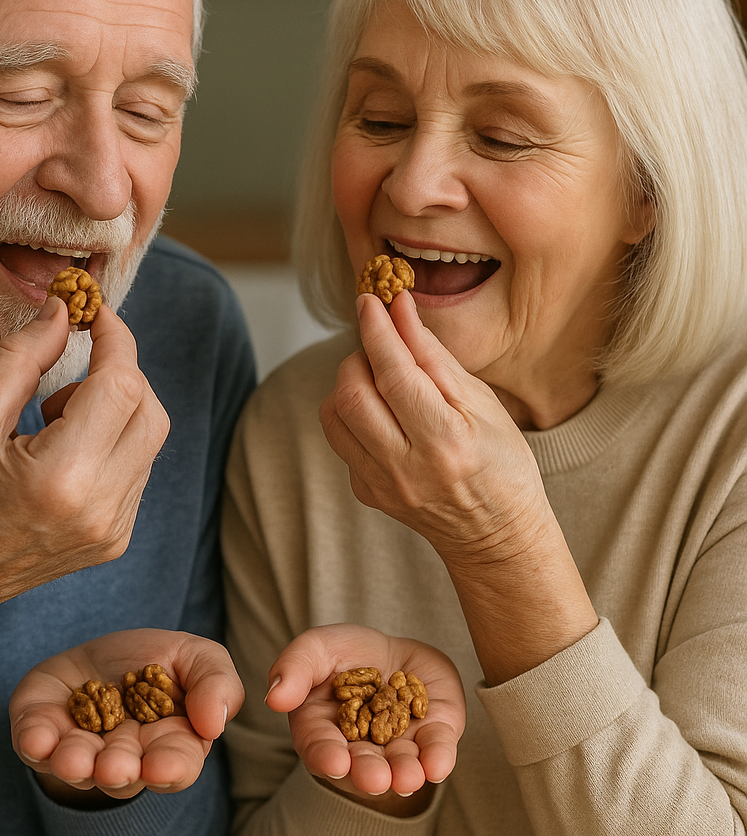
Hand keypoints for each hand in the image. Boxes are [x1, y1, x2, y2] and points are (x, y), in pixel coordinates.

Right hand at [0, 298, 169, 665]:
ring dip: (115, 409)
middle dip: (119, 372)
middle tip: (72, 365)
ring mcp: (113, 530)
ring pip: (148, 439)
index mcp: (61, 477)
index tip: (93, 313)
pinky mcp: (115, 540)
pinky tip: (63, 451)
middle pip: (149, 411)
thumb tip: (63, 311)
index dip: (114, 339)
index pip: (122, 386)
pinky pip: (137, 469)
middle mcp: (100, 508)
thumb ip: (22, 356)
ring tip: (51, 419)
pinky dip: (113, 442)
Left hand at [9, 629, 243, 802]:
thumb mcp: (197, 657)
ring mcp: (79, 750)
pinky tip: (37, 738)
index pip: (175, 764)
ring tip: (73, 757)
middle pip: (123, 774)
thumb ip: (217, 683)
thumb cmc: (155, 660)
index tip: (160, 765)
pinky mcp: (41, 734)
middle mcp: (123, 757)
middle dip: (117, 769)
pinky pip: (35, 745)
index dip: (169, 768)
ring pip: (77, 767)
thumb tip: (215, 723)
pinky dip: (35, 742)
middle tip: (114, 764)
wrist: (99, 650)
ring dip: (75, 763)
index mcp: (168, 743)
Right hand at [267, 624, 464, 816]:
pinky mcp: (433, 734)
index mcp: (324, 730)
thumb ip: (294, 668)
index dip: (327, 757)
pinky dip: (438, 757)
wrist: (392, 649)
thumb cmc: (345, 651)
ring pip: (401, 765)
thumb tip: (274, 697)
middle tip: (375, 778)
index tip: (335, 762)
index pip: (321, 748)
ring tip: (408, 776)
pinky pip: (436, 750)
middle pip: (363, 766)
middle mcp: (361, 748)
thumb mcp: (315, 648)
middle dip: (369, 774)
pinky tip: (437, 763)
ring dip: (405, 774)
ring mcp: (399, 745)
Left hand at [320, 292, 545, 560]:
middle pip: (351, 394)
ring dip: (349, 383)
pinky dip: (353, 413)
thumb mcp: (482, 402)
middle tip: (384, 349)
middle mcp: (406, 468)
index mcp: (445, 441)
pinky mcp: (365, 491)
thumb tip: (398, 310)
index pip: (394, 374)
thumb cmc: (502, 463)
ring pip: (334, 414)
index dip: (377, 330)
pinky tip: (385, 415)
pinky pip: (341, 438)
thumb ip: (433, 357)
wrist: (497, 535)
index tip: (371, 300)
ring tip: (383, 382)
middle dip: (360, 356)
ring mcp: (380, 484)